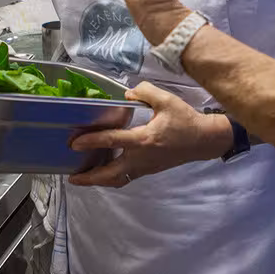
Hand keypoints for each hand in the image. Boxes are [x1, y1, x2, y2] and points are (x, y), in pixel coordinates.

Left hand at [68, 83, 232, 187]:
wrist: (203, 140)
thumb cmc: (185, 120)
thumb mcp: (166, 100)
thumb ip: (144, 92)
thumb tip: (126, 94)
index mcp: (143, 139)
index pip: (112, 141)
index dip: (91, 141)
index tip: (74, 144)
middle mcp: (141, 158)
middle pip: (110, 174)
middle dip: (89, 178)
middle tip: (71, 177)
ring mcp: (145, 167)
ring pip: (117, 180)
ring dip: (99, 181)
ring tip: (82, 179)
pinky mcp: (148, 170)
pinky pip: (126, 178)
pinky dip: (111, 177)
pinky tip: (103, 171)